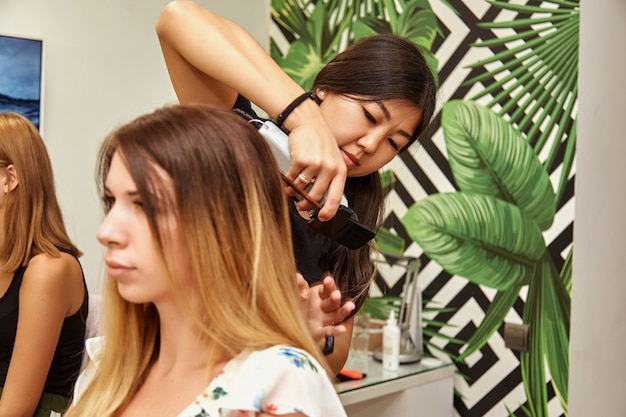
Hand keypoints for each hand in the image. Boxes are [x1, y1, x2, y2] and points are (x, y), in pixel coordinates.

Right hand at [284, 101, 346, 220]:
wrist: (309, 122)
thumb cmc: (320, 141)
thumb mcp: (332, 159)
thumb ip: (329, 178)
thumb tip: (320, 200)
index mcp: (340, 170)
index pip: (336, 196)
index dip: (329, 211)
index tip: (323, 218)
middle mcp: (329, 168)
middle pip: (316, 196)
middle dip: (306, 205)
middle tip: (301, 207)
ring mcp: (315, 164)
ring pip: (301, 188)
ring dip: (294, 192)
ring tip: (292, 190)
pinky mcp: (300, 160)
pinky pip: (292, 178)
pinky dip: (288, 181)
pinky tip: (288, 179)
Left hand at [297, 274, 354, 341]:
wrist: (295, 324)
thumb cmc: (299, 306)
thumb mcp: (298, 294)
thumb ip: (299, 285)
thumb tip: (297, 275)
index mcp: (319, 295)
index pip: (326, 289)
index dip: (328, 284)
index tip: (327, 280)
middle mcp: (324, 307)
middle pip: (333, 301)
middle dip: (335, 297)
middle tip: (336, 294)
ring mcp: (324, 319)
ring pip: (337, 315)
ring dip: (344, 310)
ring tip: (350, 306)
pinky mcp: (320, 332)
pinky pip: (329, 331)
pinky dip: (336, 330)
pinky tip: (342, 329)